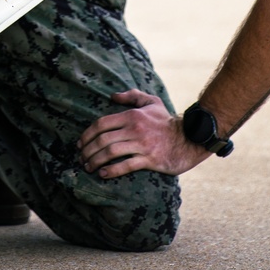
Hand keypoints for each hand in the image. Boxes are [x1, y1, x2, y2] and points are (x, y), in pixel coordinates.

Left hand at [76, 90, 208, 178]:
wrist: (189, 138)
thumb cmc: (167, 121)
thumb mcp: (151, 102)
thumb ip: (132, 95)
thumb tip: (112, 96)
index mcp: (132, 115)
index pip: (101, 124)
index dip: (87, 134)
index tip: (80, 143)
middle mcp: (134, 129)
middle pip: (102, 140)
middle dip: (87, 150)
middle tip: (81, 158)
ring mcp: (141, 145)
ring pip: (110, 153)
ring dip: (95, 161)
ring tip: (88, 167)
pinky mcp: (149, 160)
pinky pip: (126, 165)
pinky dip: (111, 170)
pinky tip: (103, 174)